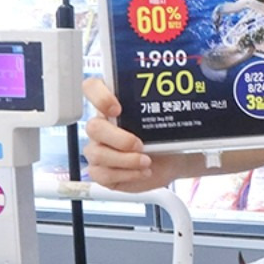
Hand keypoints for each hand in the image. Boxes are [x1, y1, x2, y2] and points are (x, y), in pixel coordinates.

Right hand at [83, 77, 181, 191]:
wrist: (171, 161)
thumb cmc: (162, 137)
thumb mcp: (161, 120)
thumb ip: (156, 106)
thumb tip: (171, 98)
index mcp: (111, 108)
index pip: (92, 88)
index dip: (99, 96)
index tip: (117, 108)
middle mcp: (101, 127)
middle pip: (93, 127)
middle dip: (119, 139)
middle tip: (140, 145)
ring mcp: (98, 149)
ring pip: (97, 153)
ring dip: (126, 160)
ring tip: (146, 161)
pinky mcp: (101, 171)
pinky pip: (103, 174)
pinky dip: (127, 174)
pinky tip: (143, 171)